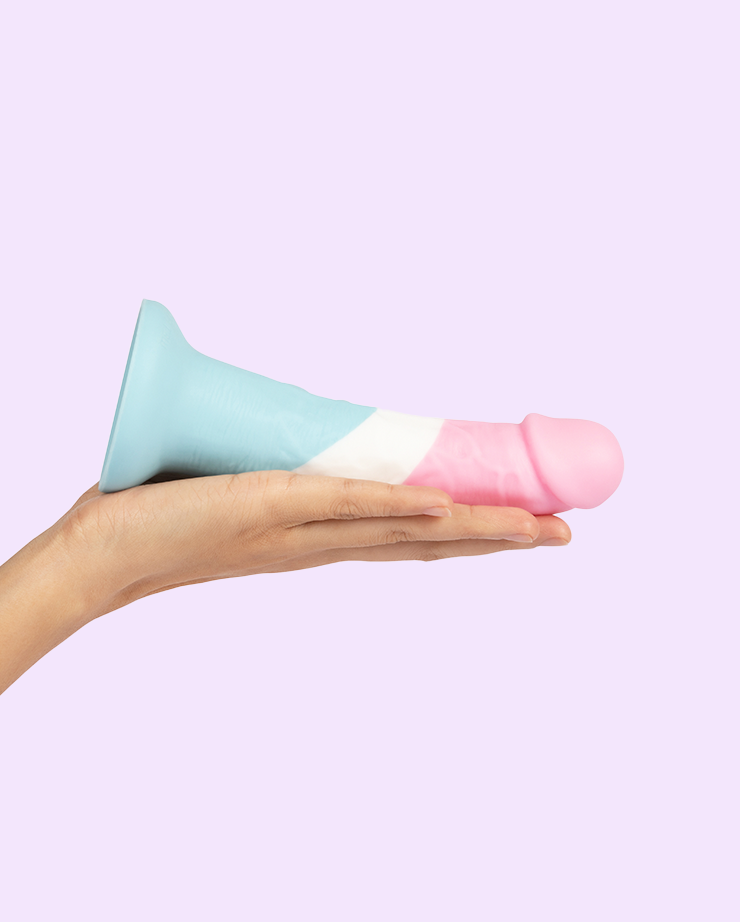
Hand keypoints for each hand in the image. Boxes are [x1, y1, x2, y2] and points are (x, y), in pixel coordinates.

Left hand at [60, 470, 571, 617]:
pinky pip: (351, 509)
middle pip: (428, 543)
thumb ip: (276, 463)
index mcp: (320, 539)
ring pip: (407, 530)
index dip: (468, 531)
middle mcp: (324, 543)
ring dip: (479, 528)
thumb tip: (289, 428)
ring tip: (540, 527)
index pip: (409, 536)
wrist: (102, 549)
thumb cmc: (164, 515)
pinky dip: (405, 511)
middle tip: (563, 533)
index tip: (519, 523)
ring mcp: (303, 528)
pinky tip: (454, 511)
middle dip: (500, 540)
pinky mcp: (271, 506)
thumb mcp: (240, 485)